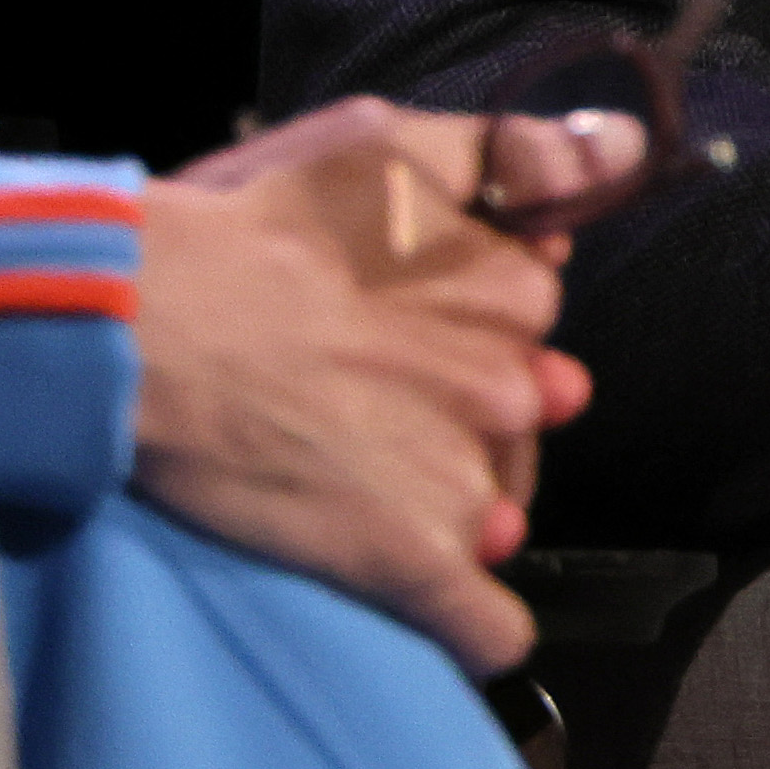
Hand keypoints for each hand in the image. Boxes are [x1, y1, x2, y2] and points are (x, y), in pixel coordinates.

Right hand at [135, 96, 623, 673]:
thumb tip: (624, 152)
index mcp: (513, 290)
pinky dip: (475, 626)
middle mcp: (510, 386)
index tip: (408, 323)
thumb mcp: (389, 141)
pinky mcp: (412, 561)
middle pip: (519, 417)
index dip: (470, 324)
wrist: (145, 324)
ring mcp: (466, 479)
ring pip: (501, 509)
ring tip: (368, 479)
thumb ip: (514, 153)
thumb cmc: (252, 224)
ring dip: (459, 505)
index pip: (529, 322)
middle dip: (466, 413)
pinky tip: (452, 611)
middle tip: (372, 400)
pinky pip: (489, 627)